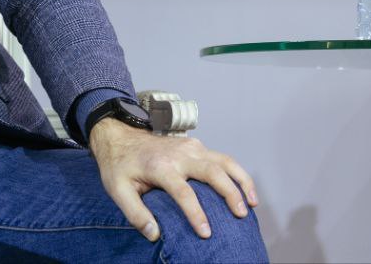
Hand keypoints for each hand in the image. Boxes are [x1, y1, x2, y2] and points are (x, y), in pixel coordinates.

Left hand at [88, 119, 257, 241]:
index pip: (184, 192)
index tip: (207, 233)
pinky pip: (222, 158)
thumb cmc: (120, 165)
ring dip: (241, 180)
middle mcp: (180, 154)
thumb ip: (135, 213)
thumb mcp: (117, 190)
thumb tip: (155, 234)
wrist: (120, 135)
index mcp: (160, 167)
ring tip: (253, 203)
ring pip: (224, 160)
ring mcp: (190, 147)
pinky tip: (244, 190)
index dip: (196, 214)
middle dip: (230, 193)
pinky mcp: (196, 146)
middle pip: (212, 171)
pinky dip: (236, 173)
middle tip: (241, 214)